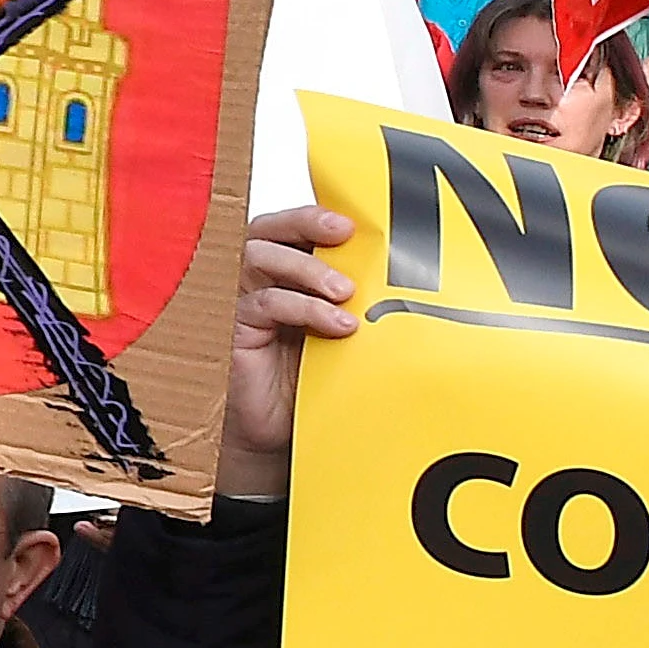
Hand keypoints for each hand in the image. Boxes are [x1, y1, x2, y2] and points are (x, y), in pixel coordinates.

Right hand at [213, 202, 361, 503]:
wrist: (282, 432)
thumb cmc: (311, 378)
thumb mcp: (344, 333)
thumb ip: (359, 304)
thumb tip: (412, 280)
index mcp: (288, 271)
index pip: (294, 226)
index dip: (316, 215)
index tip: (352, 221)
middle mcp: (261, 279)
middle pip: (268, 229)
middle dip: (304, 224)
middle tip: (343, 234)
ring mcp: (244, 300)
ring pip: (259, 257)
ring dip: (305, 268)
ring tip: (344, 292)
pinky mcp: (236, 329)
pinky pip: (263, 303)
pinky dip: (301, 307)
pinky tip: (335, 324)